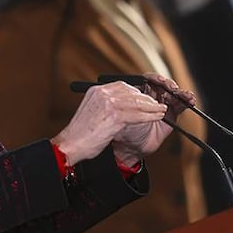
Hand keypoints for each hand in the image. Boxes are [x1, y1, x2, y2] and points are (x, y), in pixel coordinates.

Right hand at [52, 81, 166, 165]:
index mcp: (96, 91)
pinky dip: (149, 116)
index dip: (137, 93)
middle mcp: (102, 93)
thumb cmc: (81, 135)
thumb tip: (122, 106)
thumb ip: (105, 106)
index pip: (123, 86)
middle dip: (146, 99)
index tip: (147, 99)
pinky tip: (157, 117)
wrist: (70, 146)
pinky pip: (137, 114)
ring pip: (136, 103)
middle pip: (132, 92)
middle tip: (157, 105)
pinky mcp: (113, 116)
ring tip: (162, 111)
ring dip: (152, 107)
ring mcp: (108, 103)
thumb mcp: (92, 113)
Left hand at [112, 74, 196, 165]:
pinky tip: (190, 100)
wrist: (132, 148)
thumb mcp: (125, 114)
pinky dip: (186, 102)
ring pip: (174, 95)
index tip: (159, 80)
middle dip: (169, 85)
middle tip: (172, 88)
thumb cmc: (124, 131)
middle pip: (163, 86)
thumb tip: (133, 92)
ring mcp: (162, 106)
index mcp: (140, 93)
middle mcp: (152, 98)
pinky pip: (180, 106)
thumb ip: (131, 103)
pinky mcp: (171, 115)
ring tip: (185, 95)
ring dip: (181, 93)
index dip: (155, 78)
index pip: (149, 80)